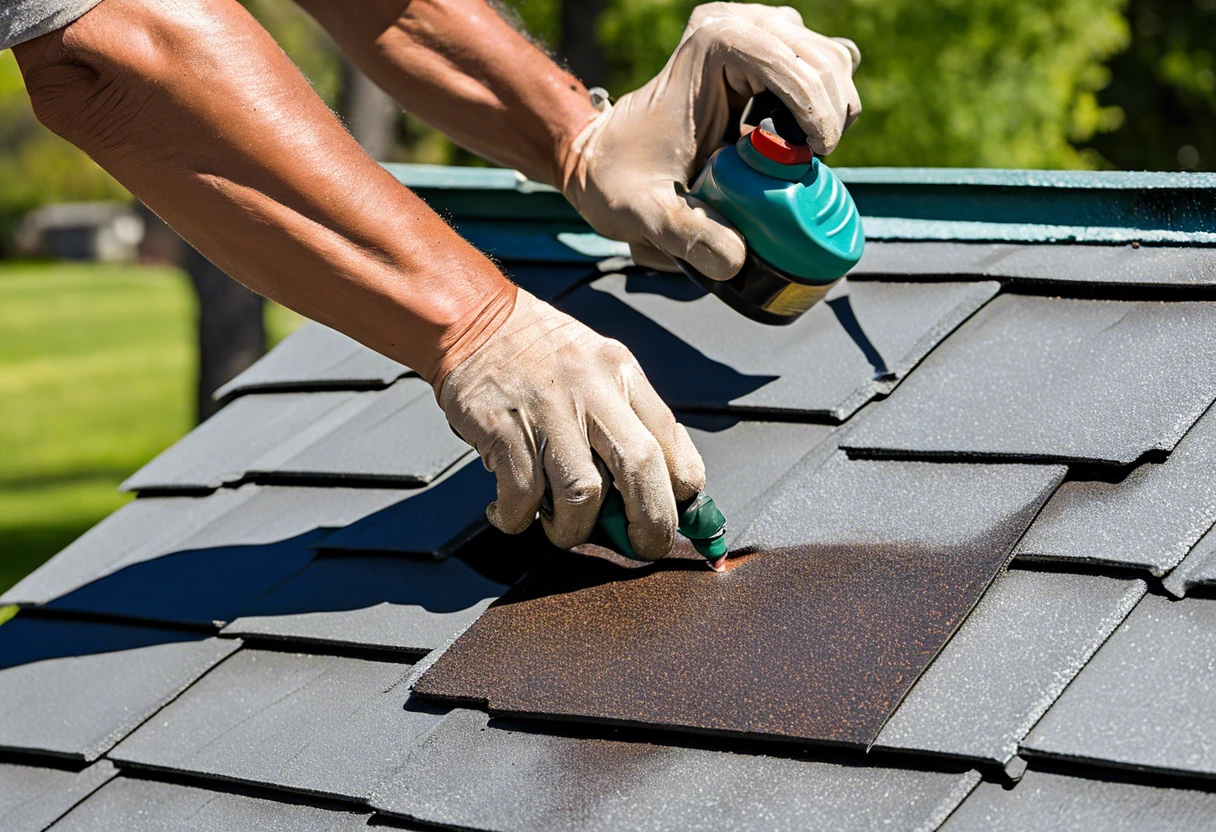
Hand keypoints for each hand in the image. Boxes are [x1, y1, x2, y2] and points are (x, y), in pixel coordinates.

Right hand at [438, 289, 705, 558]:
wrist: (472, 318)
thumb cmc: (538, 349)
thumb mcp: (598, 364)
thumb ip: (628, 416)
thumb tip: (660, 484)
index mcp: (621, 373)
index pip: (671, 440)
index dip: (684, 490)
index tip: (676, 515)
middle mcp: (591, 389)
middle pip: (640, 467)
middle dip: (650, 521)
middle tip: (643, 545)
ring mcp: (547, 410)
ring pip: (582, 492)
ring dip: (575, 527)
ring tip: (562, 528)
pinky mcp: (503, 429)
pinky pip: (523, 495)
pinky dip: (520, 518)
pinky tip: (516, 513)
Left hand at [560, 2, 860, 280]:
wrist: (605, 158)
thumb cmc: (620, 180)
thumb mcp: (646, 215)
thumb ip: (688, 237)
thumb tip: (739, 259)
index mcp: (710, 46)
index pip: (788, 62)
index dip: (814, 108)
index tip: (815, 157)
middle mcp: (735, 24)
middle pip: (821, 58)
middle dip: (831, 116)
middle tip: (809, 168)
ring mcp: (754, 30)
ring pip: (831, 60)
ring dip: (833, 112)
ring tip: (803, 157)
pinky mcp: (767, 48)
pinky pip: (823, 66)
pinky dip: (825, 104)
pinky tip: (801, 138)